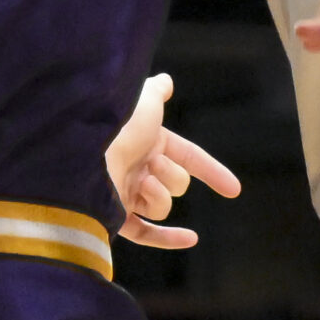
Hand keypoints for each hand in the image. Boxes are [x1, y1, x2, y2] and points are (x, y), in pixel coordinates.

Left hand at [105, 73, 241, 249]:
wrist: (85, 156)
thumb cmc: (119, 125)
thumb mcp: (145, 98)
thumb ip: (158, 91)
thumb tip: (166, 81)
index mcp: (147, 142)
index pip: (188, 157)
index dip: (212, 171)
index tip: (234, 190)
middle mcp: (137, 168)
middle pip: (178, 182)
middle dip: (171, 174)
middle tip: (150, 165)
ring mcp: (127, 194)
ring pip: (164, 204)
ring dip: (159, 194)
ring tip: (139, 185)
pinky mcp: (114, 216)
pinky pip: (146, 232)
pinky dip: (168, 238)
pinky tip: (191, 238)